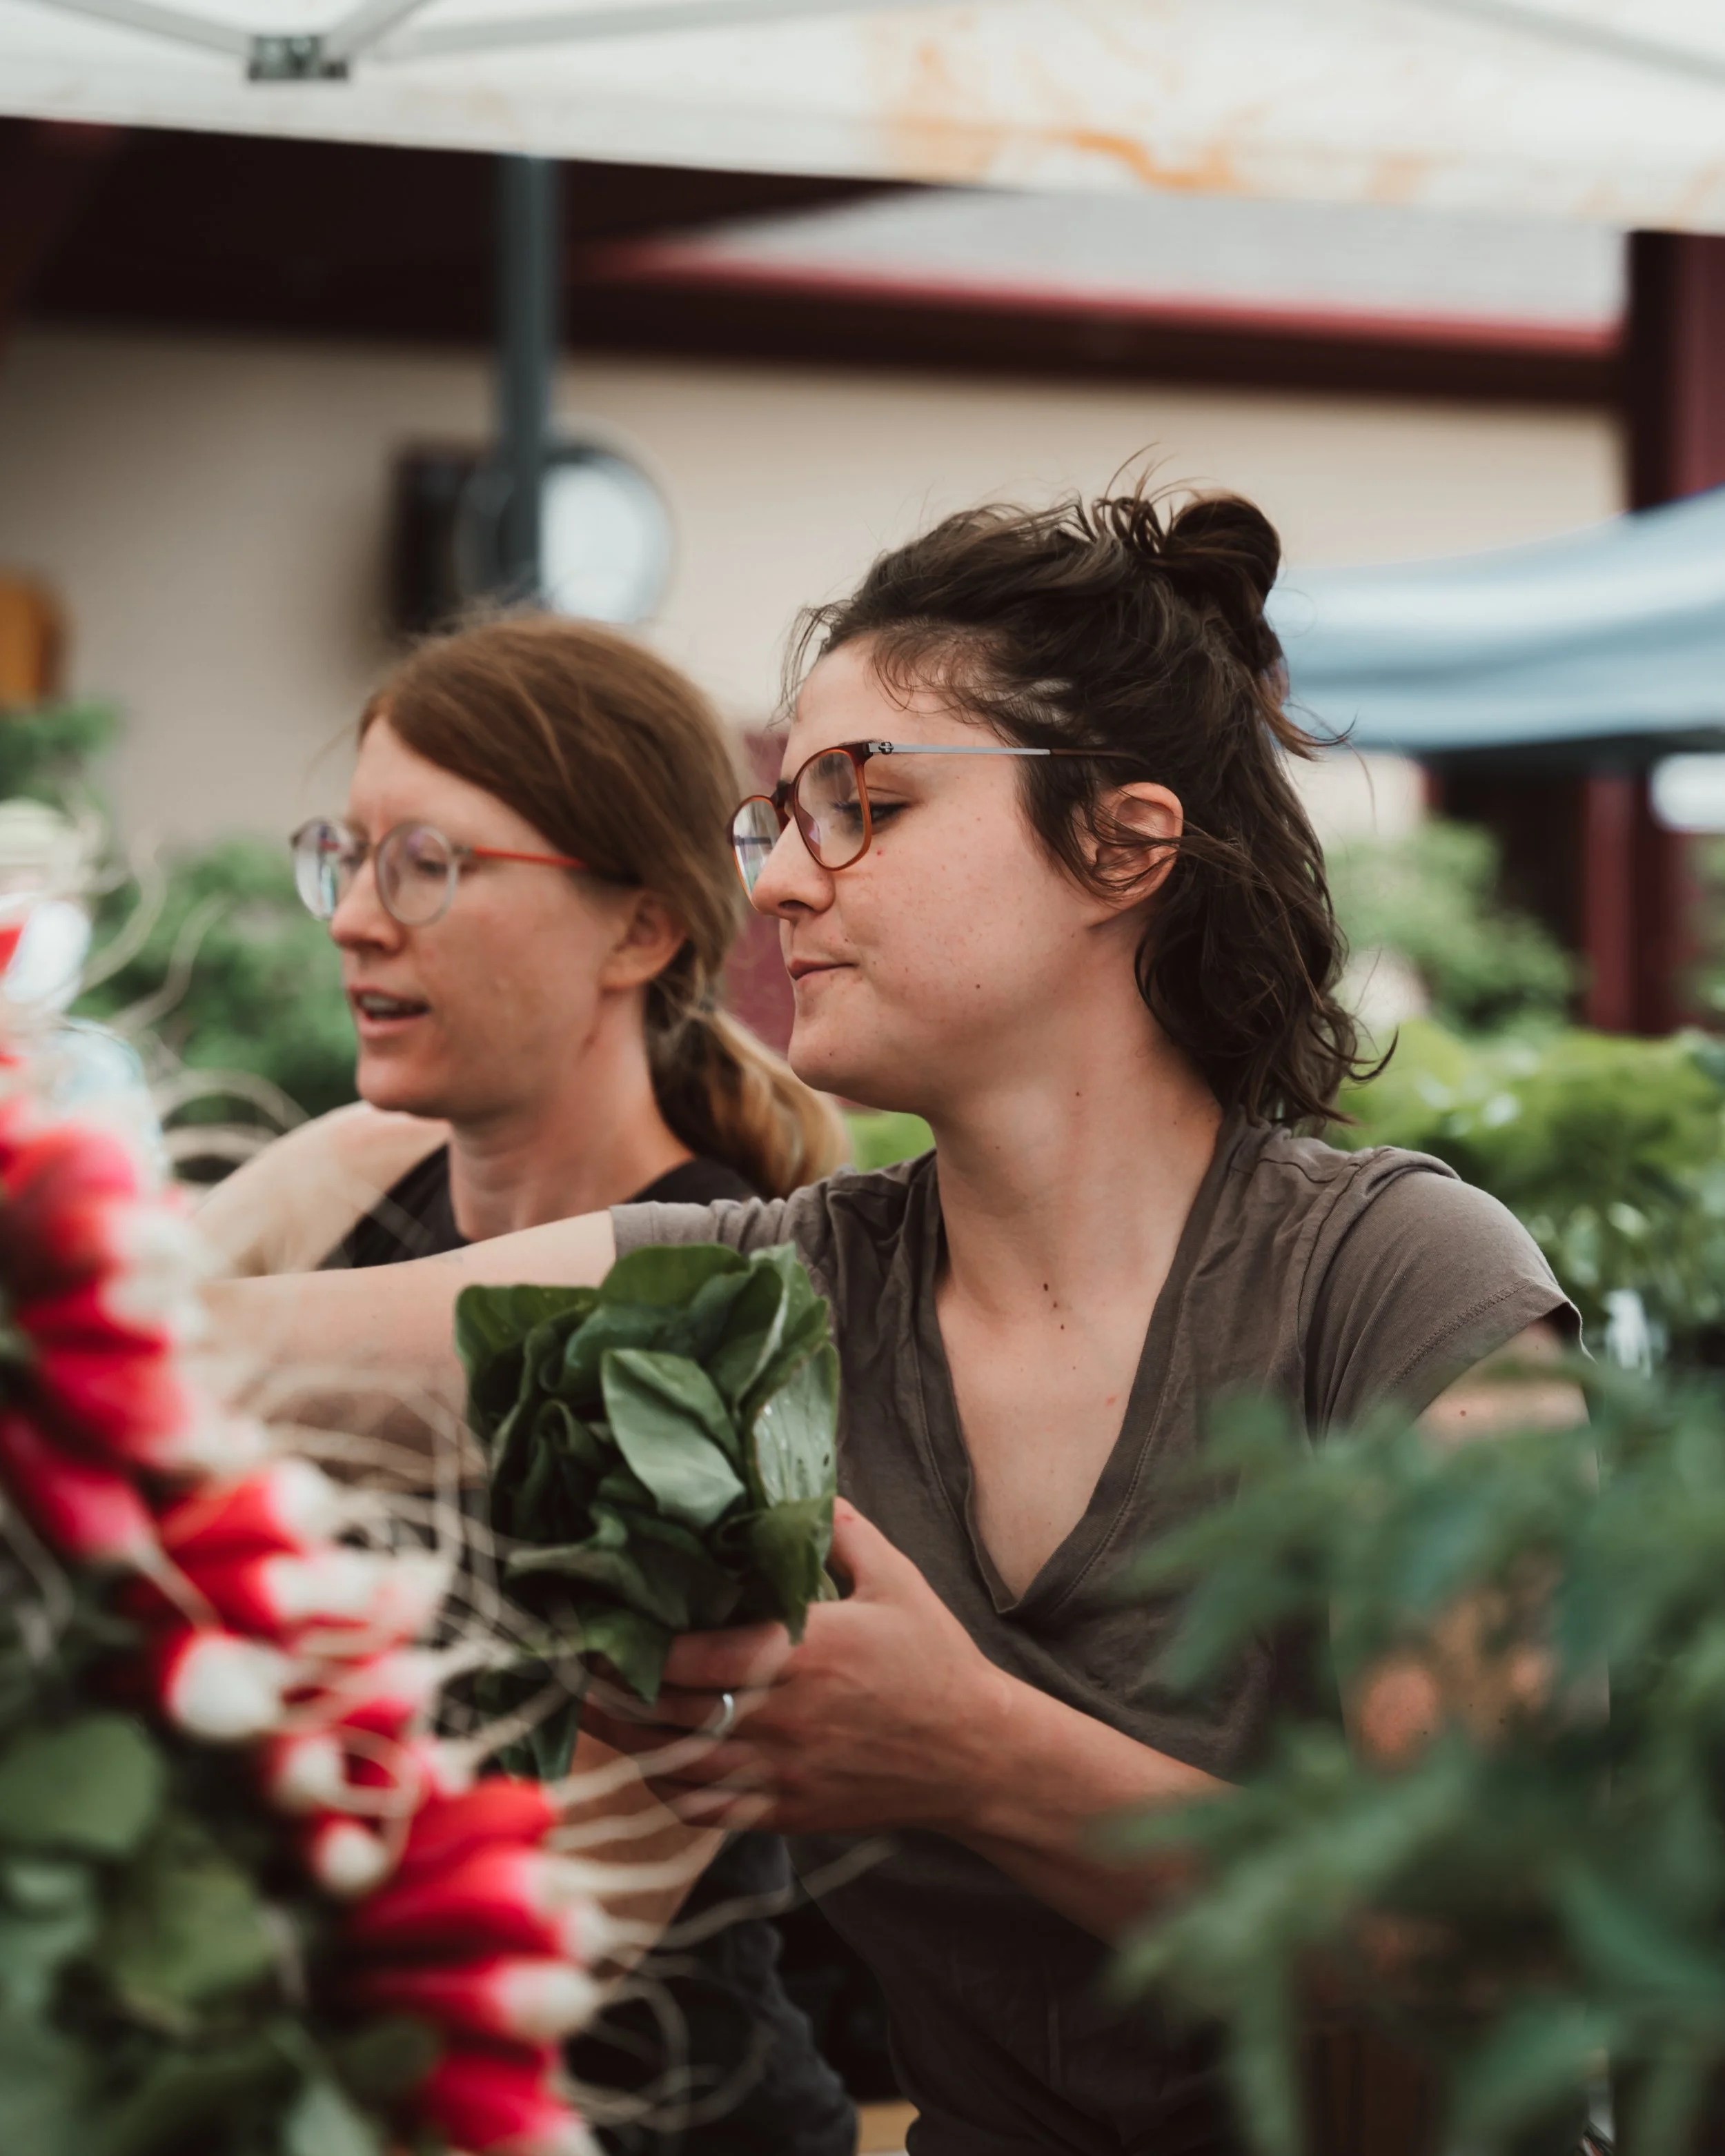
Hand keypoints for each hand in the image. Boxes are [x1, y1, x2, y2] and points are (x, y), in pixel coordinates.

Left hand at [579, 1499, 1010, 1834]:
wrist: (976, 1754)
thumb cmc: (934, 1659)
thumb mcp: (895, 1578)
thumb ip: (838, 1529)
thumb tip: (794, 1481)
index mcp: (801, 1654)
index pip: (688, 1656)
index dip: (633, 1645)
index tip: (597, 1620)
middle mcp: (781, 1719)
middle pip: (665, 1712)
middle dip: (611, 1688)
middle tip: (572, 1660)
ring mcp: (779, 1773)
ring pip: (674, 1765)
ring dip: (625, 1737)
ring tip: (590, 1705)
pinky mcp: (784, 1813)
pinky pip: (704, 1811)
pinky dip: (666, 1787)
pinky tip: (651, 1759)